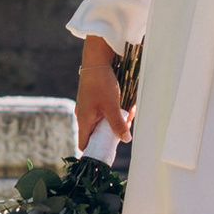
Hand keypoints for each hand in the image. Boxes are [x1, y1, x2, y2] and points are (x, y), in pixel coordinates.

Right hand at [76, 36, 132, 150]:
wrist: (96, 61)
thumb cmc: (101, 84)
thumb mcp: (112, 106)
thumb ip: (118, 124)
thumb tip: (126, 140)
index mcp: (84, 121)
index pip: (84, 144)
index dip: (94, 150)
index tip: (107, 151)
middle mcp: (84, 117)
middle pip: (96, 134)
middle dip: (112, 134)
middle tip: (125, 128)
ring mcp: (88, 108)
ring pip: (102, 123)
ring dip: (116, 122)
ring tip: (129, 114)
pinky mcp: (94, 101)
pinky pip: (104, 113)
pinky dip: (114, 112)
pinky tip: (126, 106)